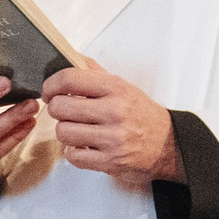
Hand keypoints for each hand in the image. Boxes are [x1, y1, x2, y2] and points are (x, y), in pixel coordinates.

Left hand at [43, 60, 182, 186]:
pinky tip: (85, 146)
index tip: (49, 92)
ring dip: (66, 132)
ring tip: (78, 130)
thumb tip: (69, 57)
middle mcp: (114, 111)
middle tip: (66, 112)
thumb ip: (95, 73)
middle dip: (57, 110)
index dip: (50, 85)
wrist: (168, 145)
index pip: (69, 79)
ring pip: (62, 132)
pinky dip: (74, 152)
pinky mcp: (109, 161)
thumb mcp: (124, 87)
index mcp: (116, 88)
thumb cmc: (143, 115)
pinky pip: (72, 156)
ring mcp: (112, 138)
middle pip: (60, 107)